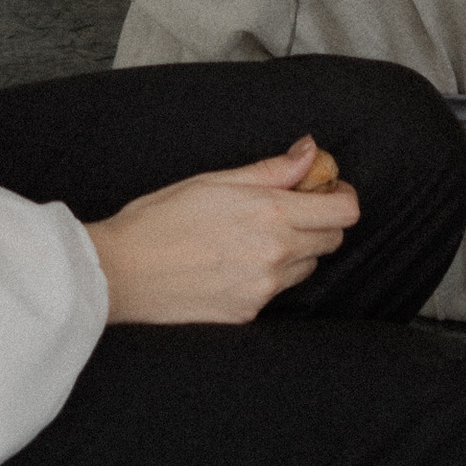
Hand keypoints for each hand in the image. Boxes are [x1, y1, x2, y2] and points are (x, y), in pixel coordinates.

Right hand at [85, 138, 359, 323]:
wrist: (121, 272)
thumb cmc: (160, 219)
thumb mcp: (215, 180)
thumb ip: (271, 170)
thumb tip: (309, 152)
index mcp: (270, 214)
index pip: (343, 211)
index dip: (340, 196)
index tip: (326, 189)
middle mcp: (275, 254)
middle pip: (332, 240)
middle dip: (319, 221)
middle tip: (288, 209)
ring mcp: (263, 289)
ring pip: (306, 267)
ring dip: (295, 250)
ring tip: (253, 237)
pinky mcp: (248, 314)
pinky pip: (276, 293)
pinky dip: (267, 277)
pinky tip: (233, 264)